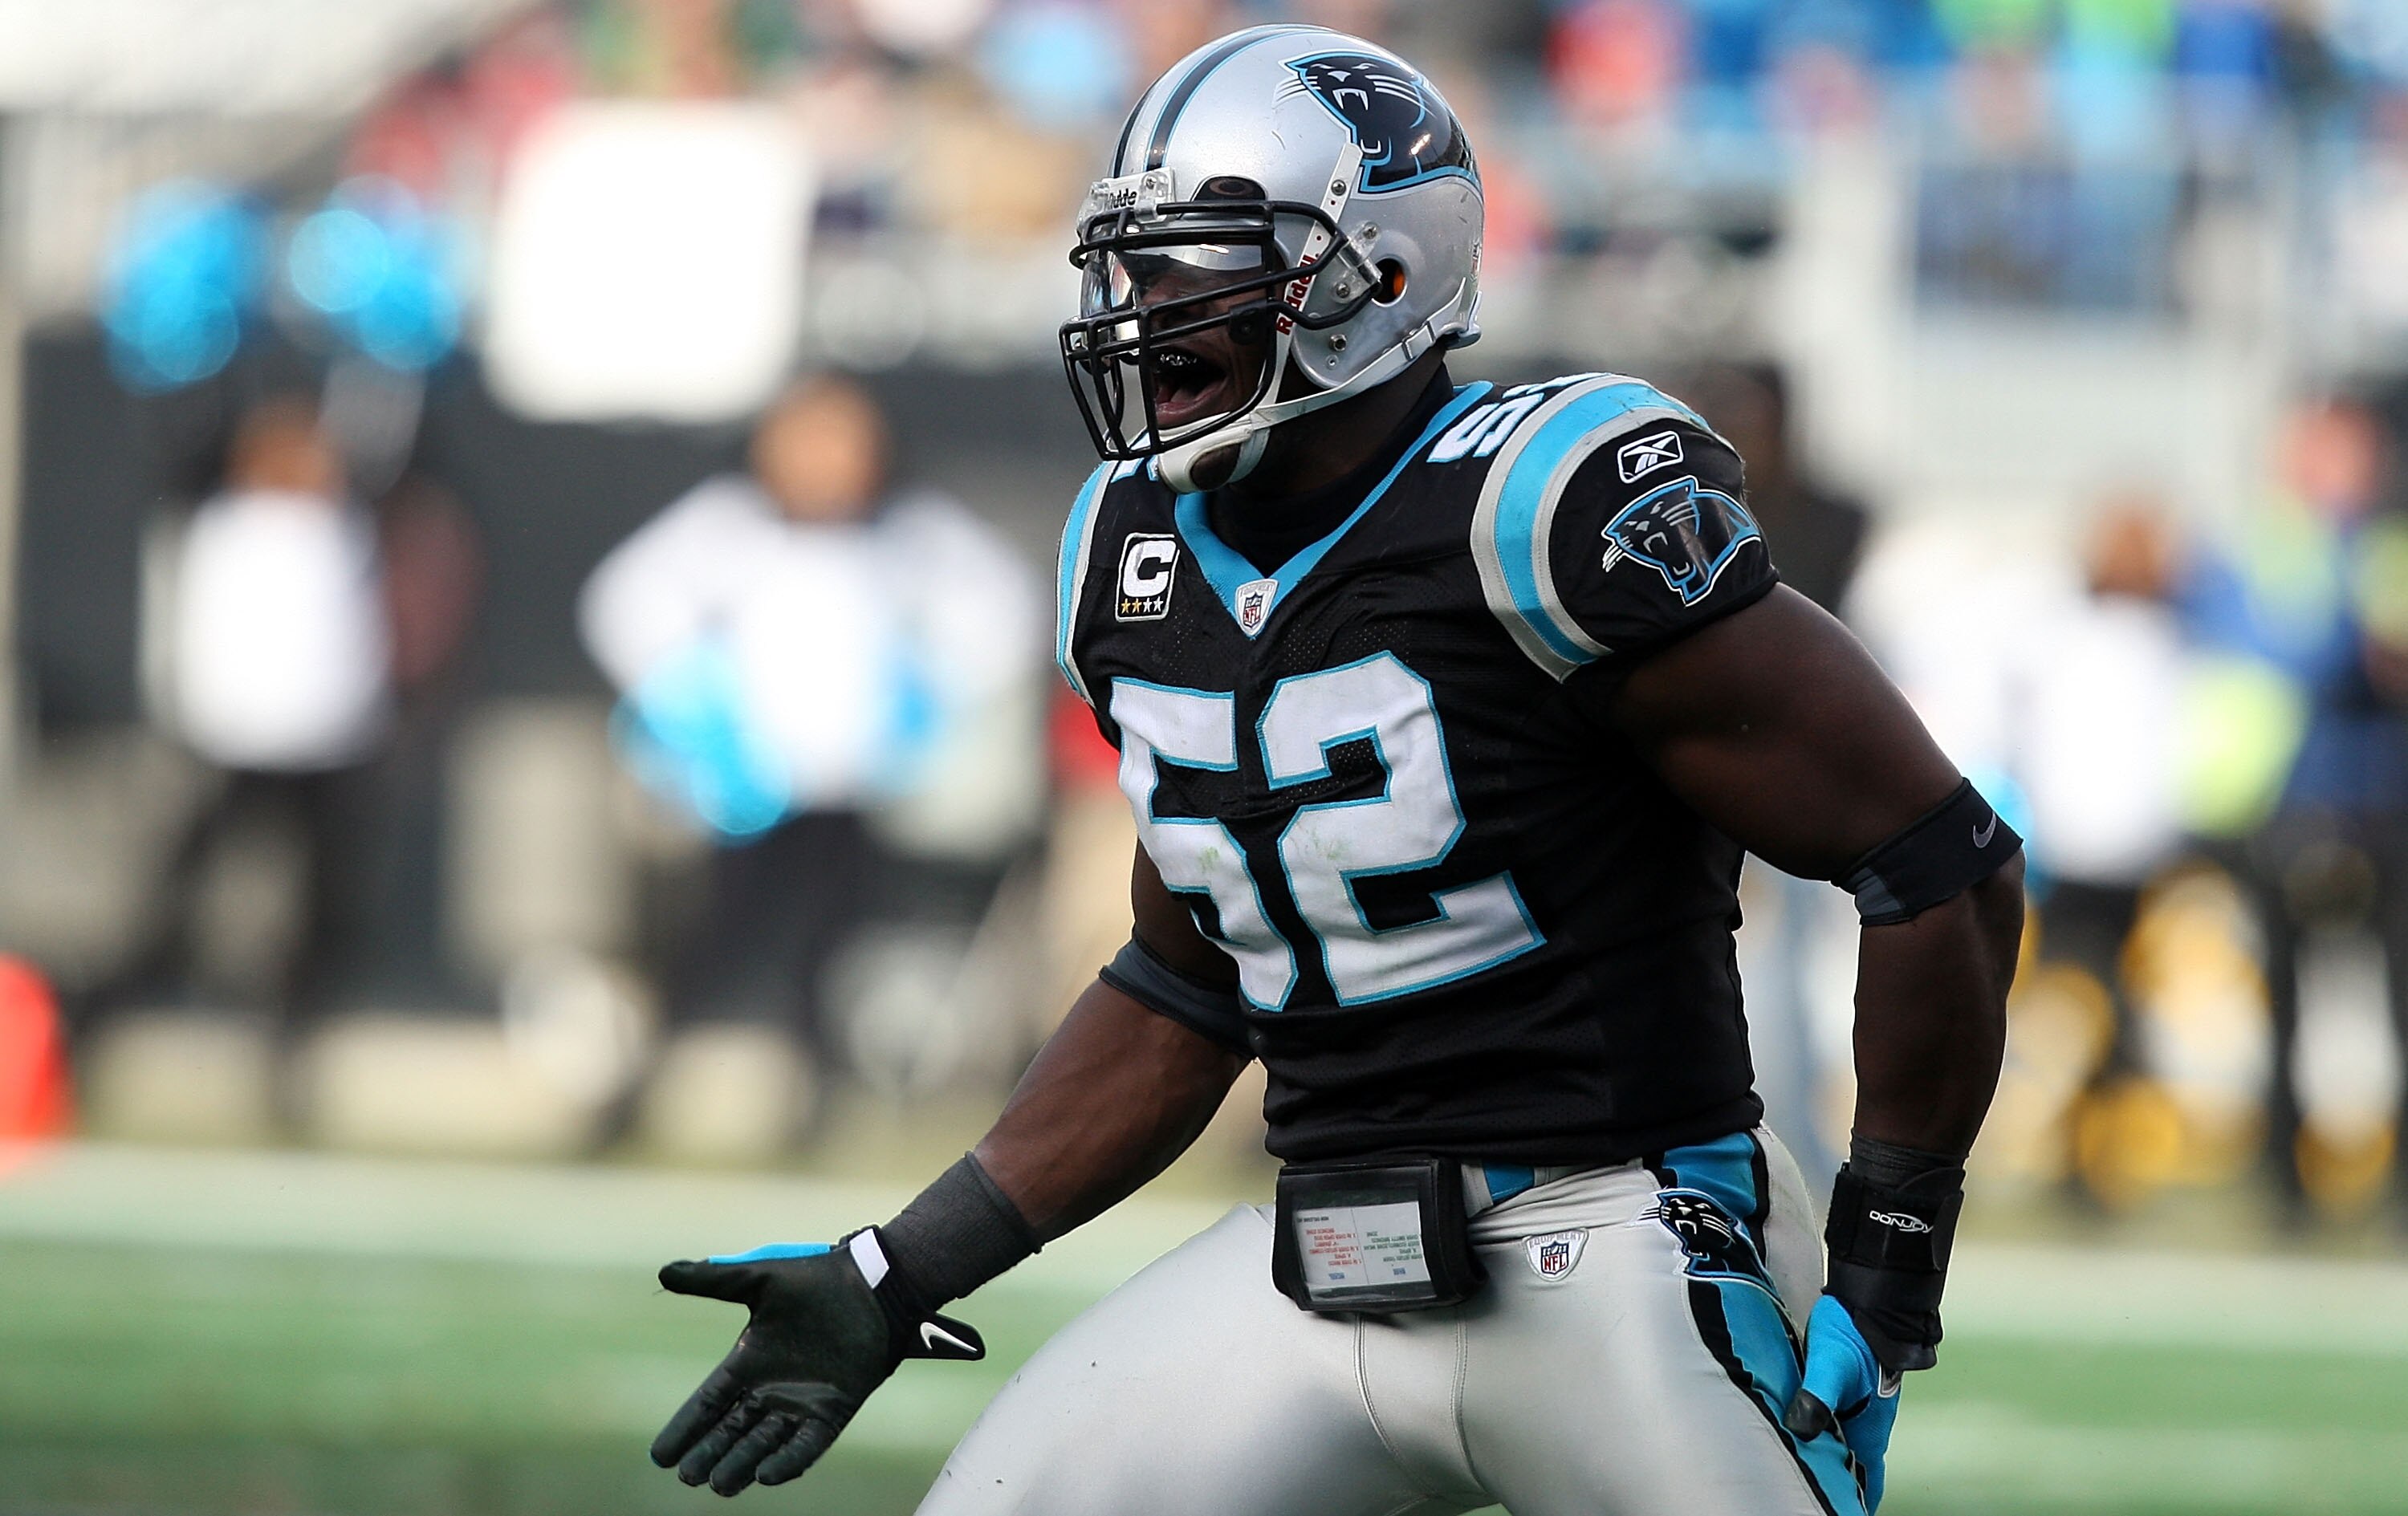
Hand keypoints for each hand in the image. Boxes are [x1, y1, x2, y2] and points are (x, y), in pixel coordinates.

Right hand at [650, 1234, 982, 1495]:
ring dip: (741, 1464)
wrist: (873, 1286)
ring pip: (763, 1444)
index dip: (685, 1428)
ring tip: (719, 1483)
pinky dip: (788, 1461)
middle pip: (731, 1431)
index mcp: (748, 1362)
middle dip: (709, 1453)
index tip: (660, 1455)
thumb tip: (662, 1272)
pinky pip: (807, 1445)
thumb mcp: (758, 1279)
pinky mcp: (833, 1412)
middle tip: (688, 1475)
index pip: (708, 1403)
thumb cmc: (815, 1280)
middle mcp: (770, 1390)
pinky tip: (766, 1476)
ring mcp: (801, 1404)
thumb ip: (712, 1280)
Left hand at [1784, 1294, 1901, 1511]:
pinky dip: (1828, 1438)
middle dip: (1839, 1484)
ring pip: (1848, 1447)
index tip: (1834, 1512)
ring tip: (1806, 1473)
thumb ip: (1817, 1395)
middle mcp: (1870, 1425)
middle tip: (1808, 1494)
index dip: (1853, 1502)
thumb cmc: (1853, 1332)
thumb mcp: (1830, 1364)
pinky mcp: (1855, 1392)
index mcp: (1870, 1430)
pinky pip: (1841, 1426)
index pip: (1865, 1481)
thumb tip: (1801, 1428)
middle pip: (1855, 1468)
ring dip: (1833, 1461)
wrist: (1872, 1299)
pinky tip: (1807, 1435)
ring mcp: (1865, 1409)